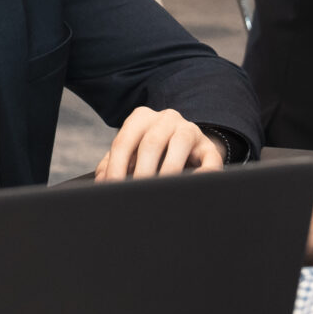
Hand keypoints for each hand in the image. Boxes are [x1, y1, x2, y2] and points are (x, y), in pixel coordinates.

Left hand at [94, 107, 226, 180]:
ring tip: (161, 193)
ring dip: (169, 170)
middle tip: (137, 195)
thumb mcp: (129, 156)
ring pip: (180, 144)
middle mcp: (166, 119)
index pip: (124, 141)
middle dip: (141, 172)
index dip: (116, 167)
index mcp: (141, 118)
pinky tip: (191, 187)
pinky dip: (203, 173)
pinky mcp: (210, 148)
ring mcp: (189, 130)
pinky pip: (210, 159)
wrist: (185, 150)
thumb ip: (112, 166)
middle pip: (151, 143)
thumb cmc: (149, 156)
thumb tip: (102, 184)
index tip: (114, 188)